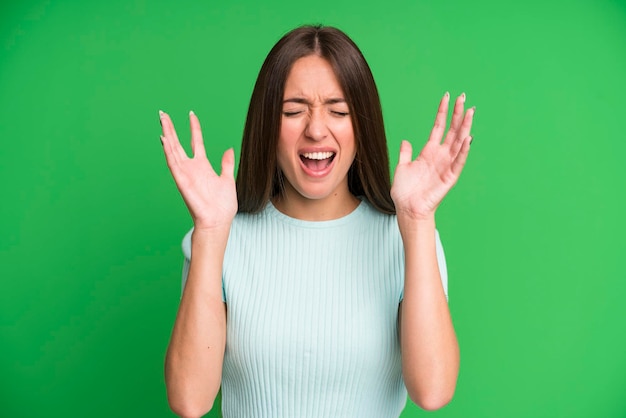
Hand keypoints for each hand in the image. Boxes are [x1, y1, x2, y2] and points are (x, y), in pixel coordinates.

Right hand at [160, 110, 236, 230]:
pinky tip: (164, 140)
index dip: (194, 128)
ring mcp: (185, 174)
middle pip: (178, 143)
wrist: (218, 221)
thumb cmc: (222, 205)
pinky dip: (168, 152)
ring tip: (162, 122)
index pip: (196, 142)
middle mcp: (191, 168)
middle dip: (171, 129)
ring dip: (167, 136)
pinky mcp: (182, 181)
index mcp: (202, 166)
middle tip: (163, 114)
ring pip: (173, 151)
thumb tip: (228, 149)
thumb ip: (226, 164)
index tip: (191, 114)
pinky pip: (173, 164)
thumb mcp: (227, 179)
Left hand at [391, 93, 473, 220]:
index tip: (447, 97)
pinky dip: (463, 151)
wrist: (408, 209)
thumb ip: (405, 153)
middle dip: (458, 114)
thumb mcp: (402, 168)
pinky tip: (468, 139)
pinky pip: (458, 162)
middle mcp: (440, 156)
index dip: (442, 112)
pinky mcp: (449, 178)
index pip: (438, 127)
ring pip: (458, 142)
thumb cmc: (405, 192)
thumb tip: (405, 140)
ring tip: (470, 112)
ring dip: (465, 127)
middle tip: (464, 97)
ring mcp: (446, 165)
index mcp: (429, 152)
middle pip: (452, 130)